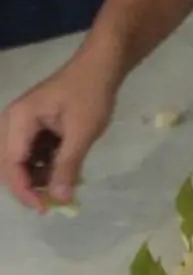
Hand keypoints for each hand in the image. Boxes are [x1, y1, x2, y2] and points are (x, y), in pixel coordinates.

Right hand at [0, 53, 116, 211]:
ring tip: (62, 184)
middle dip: (27, 186)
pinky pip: (30, 153)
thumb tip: (59, 199)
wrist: (101, 65)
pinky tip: (64, 170)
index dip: (24, 191)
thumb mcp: (83, 131)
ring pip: (18, 161)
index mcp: (19, 120)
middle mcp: (12, 122)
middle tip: (53, 201)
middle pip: (8, 165)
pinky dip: (43, 166)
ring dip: (36, 177)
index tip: (44, 209)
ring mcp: (21, 123)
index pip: (11, 165)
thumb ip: (68, 164)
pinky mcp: (33, 126)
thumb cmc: (91, 94)